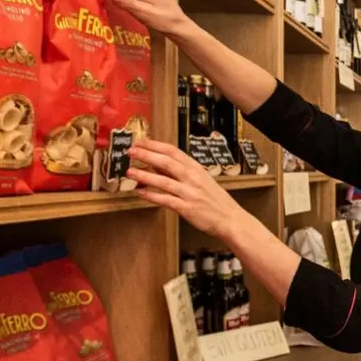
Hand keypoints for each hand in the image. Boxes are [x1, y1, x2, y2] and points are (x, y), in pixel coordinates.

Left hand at [128, 139, 254, 240]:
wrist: (230, 219)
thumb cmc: (215, 200)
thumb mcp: (201, 180)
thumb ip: (181, 172)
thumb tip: (156, 163)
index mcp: (196, 168)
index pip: (173, 151)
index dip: (154, 145)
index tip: (140, 141)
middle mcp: (193, 178)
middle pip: (166, 162)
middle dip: (146, 155)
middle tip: (131, 151)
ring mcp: (190, 193)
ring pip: (164, 181)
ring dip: (145, 175)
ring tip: (130, 172)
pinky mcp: (187, 208)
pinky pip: (166, 200)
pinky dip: (152, 196)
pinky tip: (141, 192)